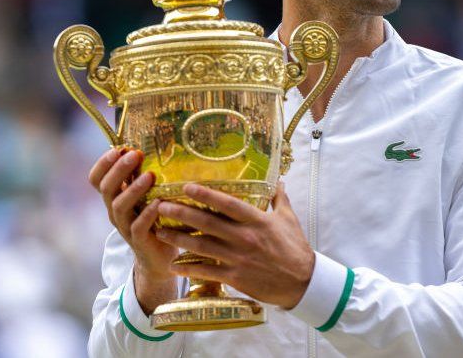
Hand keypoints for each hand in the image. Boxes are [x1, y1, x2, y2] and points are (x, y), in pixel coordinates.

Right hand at [88, 148, 178, 313]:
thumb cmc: (154, 219)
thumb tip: (150, 145)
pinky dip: (147, 214)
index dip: (103, 163)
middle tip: (134, 154)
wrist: (158, 257)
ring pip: (119, 207)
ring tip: (149, 176)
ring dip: (133, 189)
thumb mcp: (145, 195)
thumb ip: (142, 175)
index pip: (96, 179)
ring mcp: (125, 227)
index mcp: (114, 197)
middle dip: (118, 170)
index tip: (118, 148)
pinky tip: (158, 204)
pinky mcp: (139, 241)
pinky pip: (138, 227)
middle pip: (106, 189)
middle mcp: (115, 211)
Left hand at [155, 182, 314, 309]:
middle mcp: (244, 237)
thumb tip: (277, 181)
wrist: (302, 281)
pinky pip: (206, 271)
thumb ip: (279, 199)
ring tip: (160, 232)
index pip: (226, 203)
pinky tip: (174, 264)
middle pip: (207, 223)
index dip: (205, 194)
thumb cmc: (295, 248)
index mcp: (257, 220)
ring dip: (178, 238)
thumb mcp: (288, 219)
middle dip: (182, 213)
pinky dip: (189, 267)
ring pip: (202, 246)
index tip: (186, 186)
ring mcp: (238, 258)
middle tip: (161, 206)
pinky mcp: (235, 277)